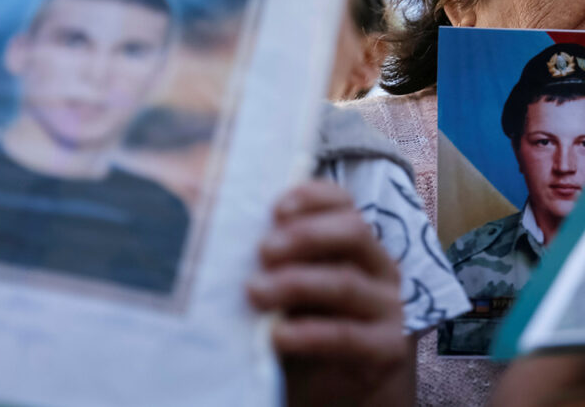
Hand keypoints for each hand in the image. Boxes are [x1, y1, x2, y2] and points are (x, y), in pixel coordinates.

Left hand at [247, 182, 409, 405]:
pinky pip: (347, 336)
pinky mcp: (386, 349)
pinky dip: (310, 334)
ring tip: (256, 292)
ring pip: (346, 283)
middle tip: (263, 251)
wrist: (333, 392)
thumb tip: (197, 204)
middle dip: (306, 236)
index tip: (274, 209)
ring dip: (298, 283)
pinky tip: (278, 336)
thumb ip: (264, 259)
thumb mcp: (283, 288)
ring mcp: (387, 308)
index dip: (312, 197)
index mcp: (355, 244)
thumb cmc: (302, 328)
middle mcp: (378, 268)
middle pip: (353, 232)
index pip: (343, 203)